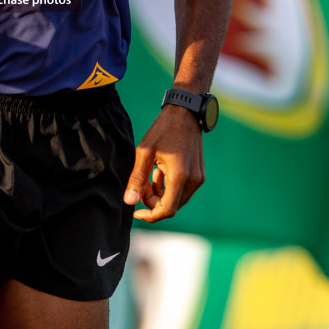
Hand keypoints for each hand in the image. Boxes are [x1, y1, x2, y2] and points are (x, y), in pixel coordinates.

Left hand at [123, 104, 204, 222]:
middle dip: (153, 201)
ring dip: (160, 194)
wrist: (185, 112)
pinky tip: (161, 171)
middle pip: (170, 206)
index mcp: (180, 177)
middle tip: (141, 184)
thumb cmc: (163, 130)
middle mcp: (193, 181)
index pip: (166, 210)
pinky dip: (169, 187)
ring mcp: (198, 178)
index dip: (150, 215)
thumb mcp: (145, 152)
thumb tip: (129, 202)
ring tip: (152, 173)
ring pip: (176, 199)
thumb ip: (137, 179)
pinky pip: (182, 191)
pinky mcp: (199, 175)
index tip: (135, 211)